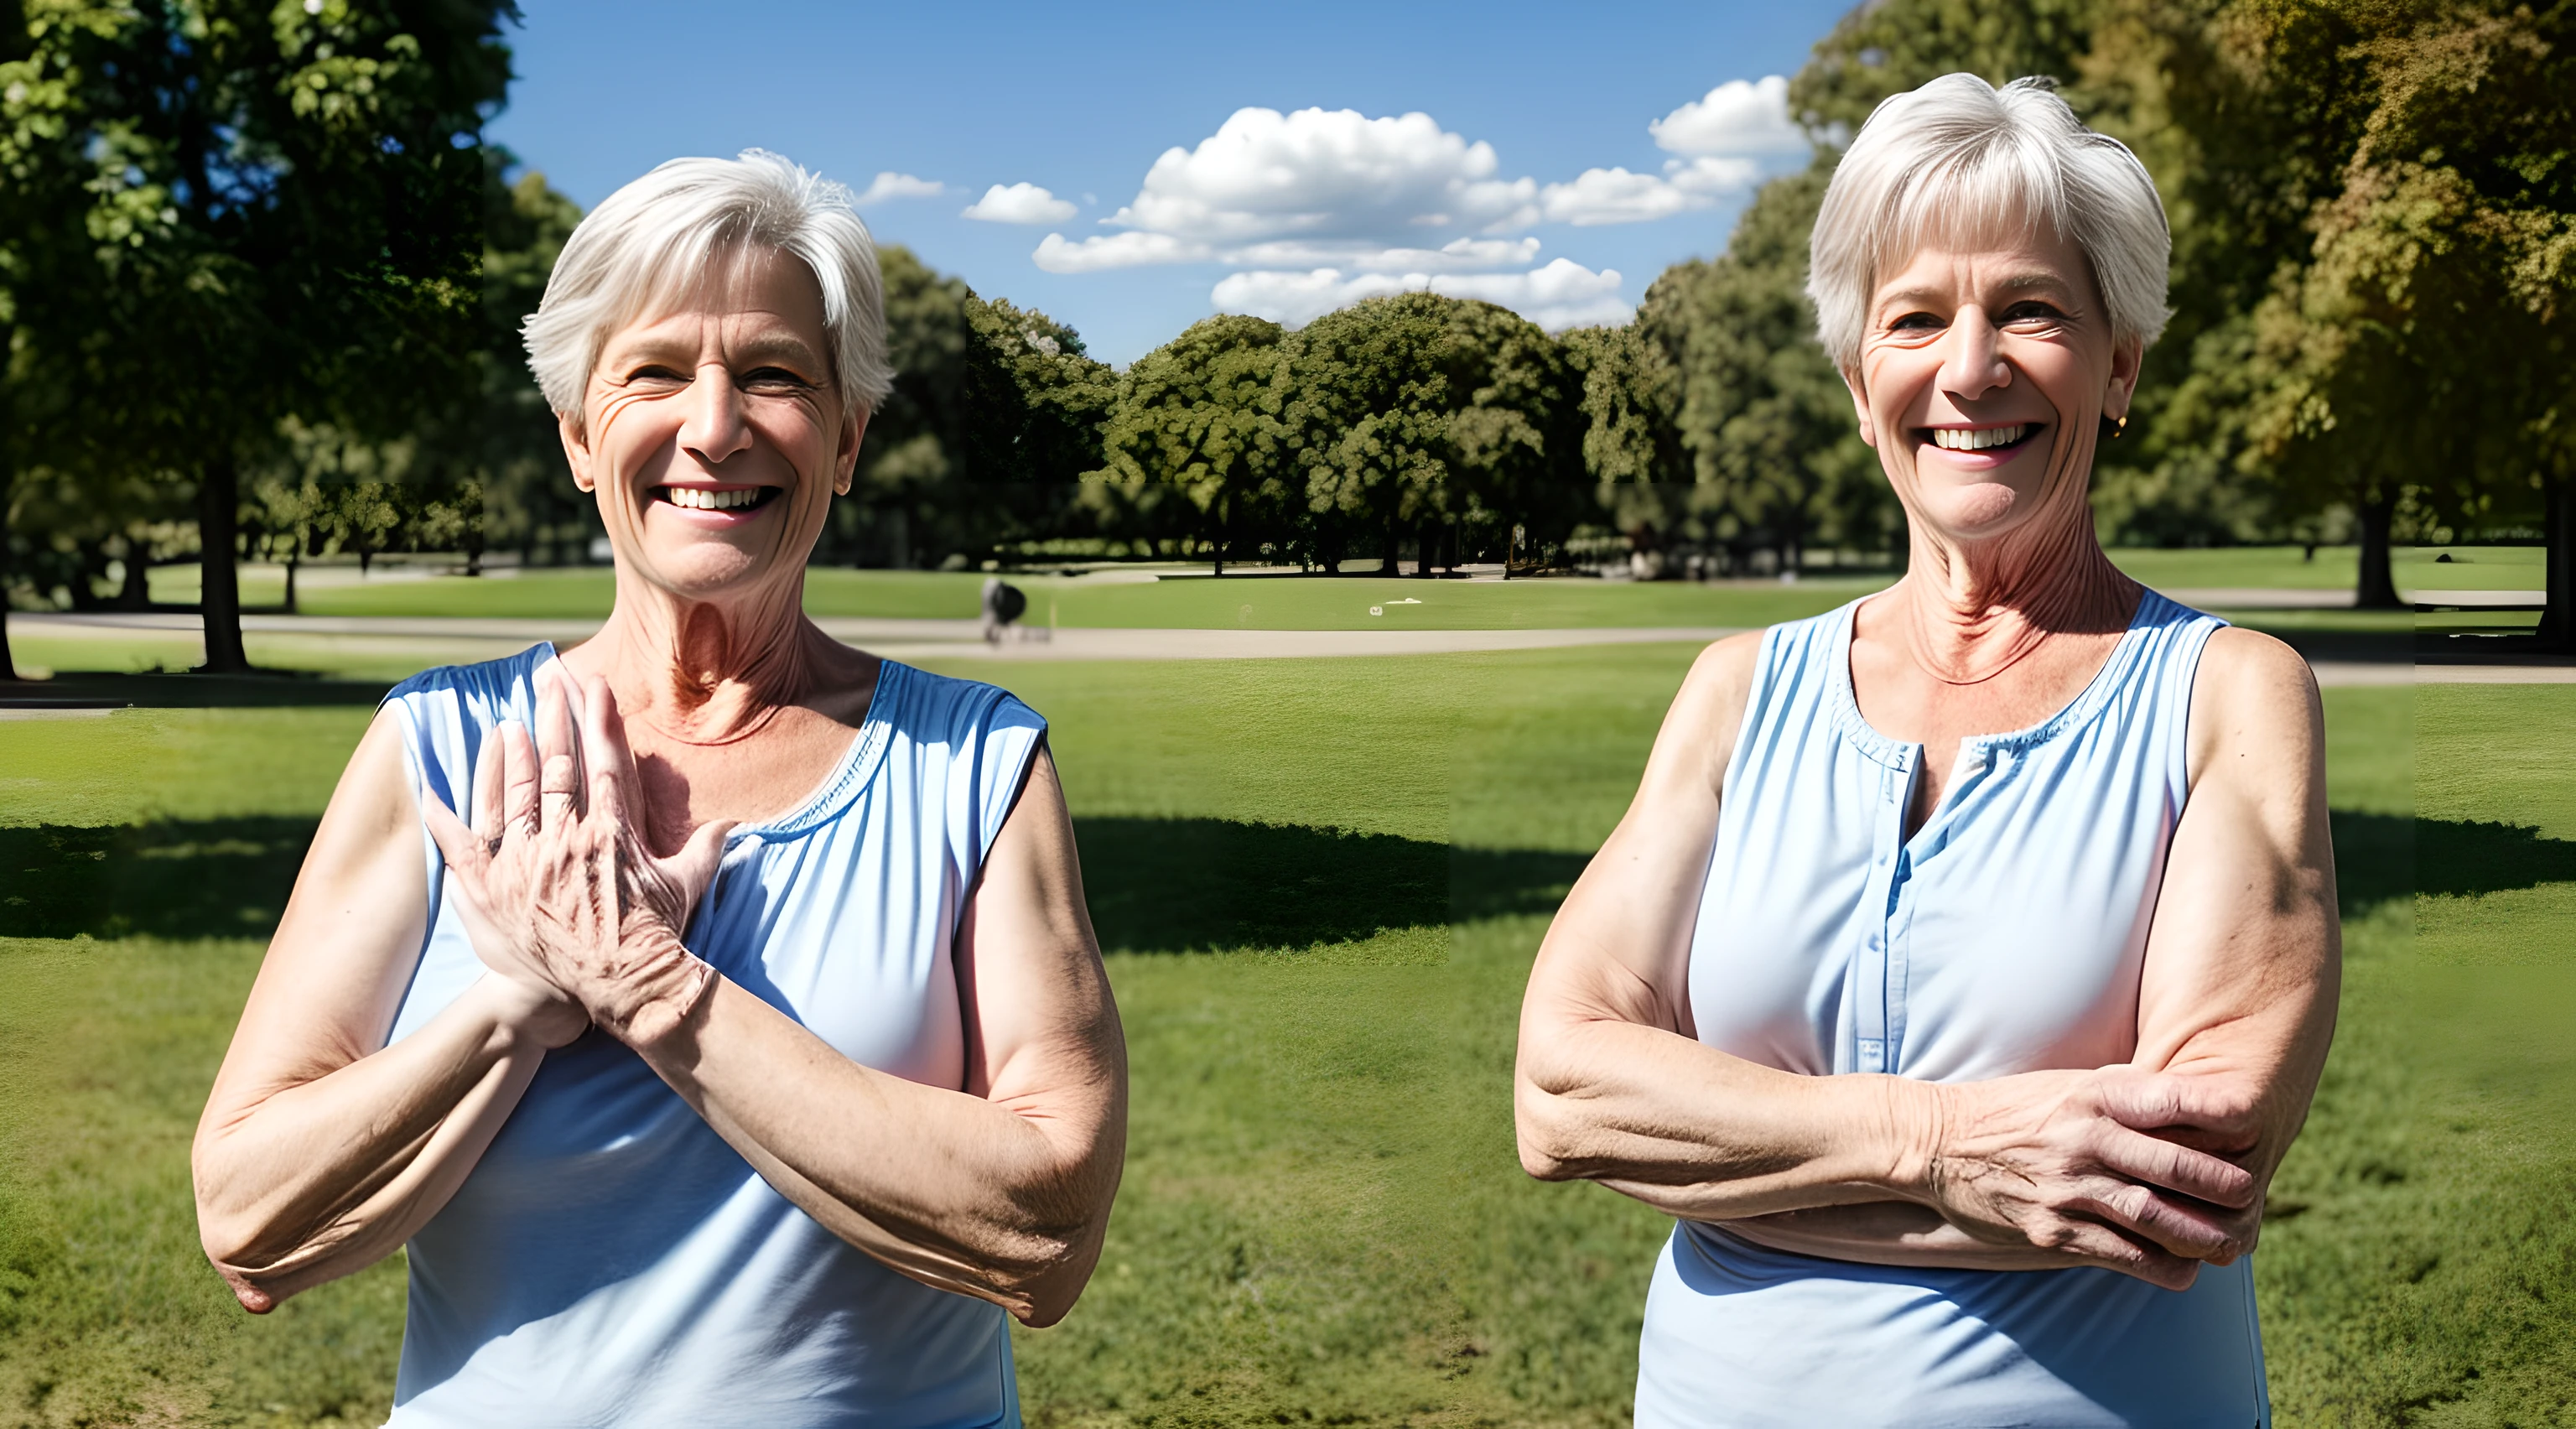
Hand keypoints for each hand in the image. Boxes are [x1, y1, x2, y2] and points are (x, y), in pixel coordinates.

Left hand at [423, 663, 734, 1047]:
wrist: (622, 985)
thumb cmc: (657, 937)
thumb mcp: (686, 886)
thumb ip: (706, 849)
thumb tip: (734, 827)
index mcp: (612, 830)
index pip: (603, 760)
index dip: (597, 717)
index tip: (591, 683)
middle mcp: (568, 836)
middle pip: (556, 765)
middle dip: (550, 716)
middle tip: (544, 679)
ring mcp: (529, 862)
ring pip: (513, 795)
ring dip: (508, 755)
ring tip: (504, 722)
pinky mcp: (497, 891)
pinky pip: (464, 847)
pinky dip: (447, 819)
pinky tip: (434, 792)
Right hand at [1915, 1067, 2258, 1289]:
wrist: (1937, 1143)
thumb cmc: (2016, 1110)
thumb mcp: (2070, 1085)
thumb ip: (2127, 1095)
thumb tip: (2198, 1103)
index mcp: (2092, 1096)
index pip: (2171, 1100)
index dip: (2220, 1114)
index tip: (2255, 1123)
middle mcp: (2082, 1139)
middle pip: (2174, 1166)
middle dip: (2224, 1187)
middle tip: (2251, 1198)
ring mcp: (2065, 1187)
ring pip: (2153, 1217)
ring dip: (2202, 1235)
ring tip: (2230, 1242)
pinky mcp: (2050, 1230)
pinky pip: (2121, 1255)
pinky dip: (2161, 1266)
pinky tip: (2184, 1269)